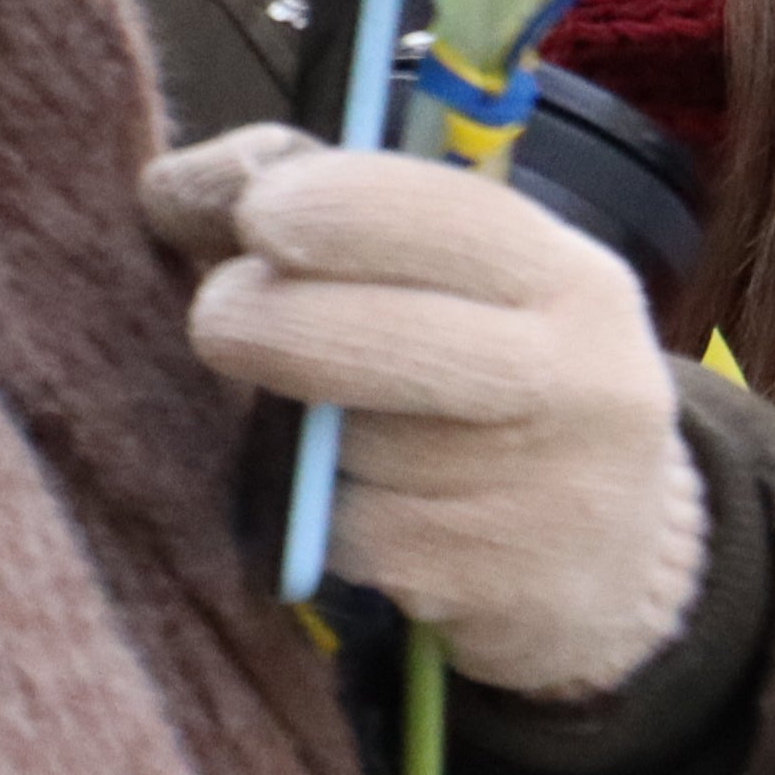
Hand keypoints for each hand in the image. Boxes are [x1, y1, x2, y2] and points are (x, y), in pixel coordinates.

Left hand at [148, 123, 702, 700]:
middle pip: (395, 340)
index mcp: (566, 275)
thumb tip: (175, 188)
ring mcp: (559, 495)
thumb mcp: (433, 268)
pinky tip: (347, 500)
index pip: (442, 220)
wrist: (600, 550)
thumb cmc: (472, 364)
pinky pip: (355, 537)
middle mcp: (584, 381)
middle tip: (215, 318)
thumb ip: (301, 193)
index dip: (332, 206)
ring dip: (297, 433)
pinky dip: (321, 516)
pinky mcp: (511, 586)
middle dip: (276, 321)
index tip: (254, 217)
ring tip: (316, 421)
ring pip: (357, 450)